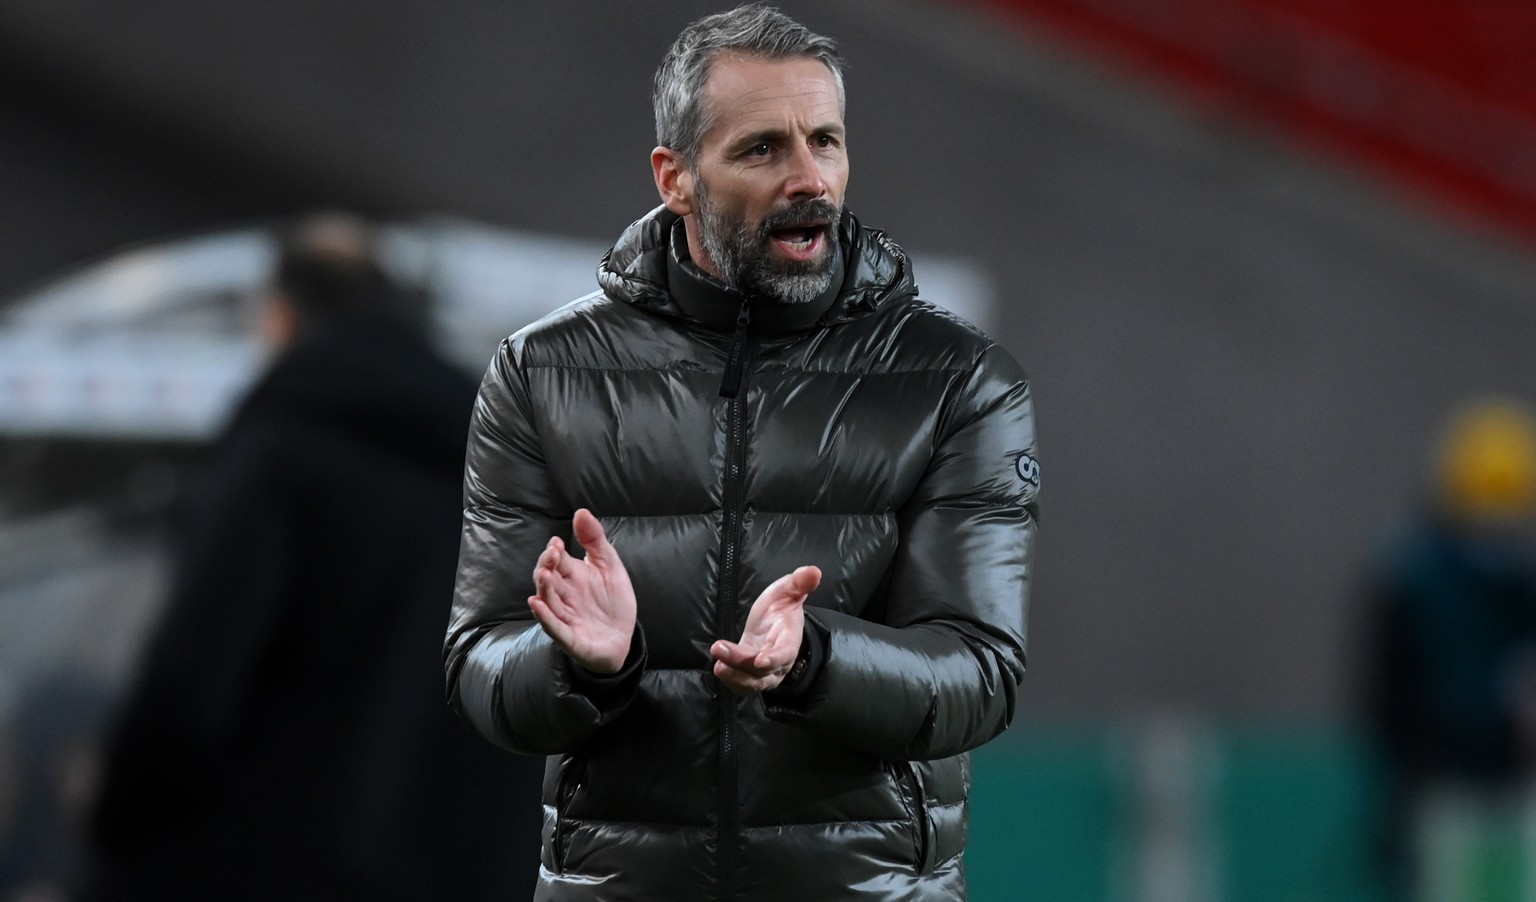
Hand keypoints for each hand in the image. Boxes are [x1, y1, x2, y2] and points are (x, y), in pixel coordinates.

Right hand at [528, 509, 635, 673]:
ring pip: (548, 601)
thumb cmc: (612, 600)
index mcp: (572, 576)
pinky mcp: (570, 638)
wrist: (623, 637)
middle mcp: (564, 595)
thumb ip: (595, 540)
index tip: (556, 544)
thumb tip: (580, 511)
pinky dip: (545, 617)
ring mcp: (565, 617)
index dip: (554, 552)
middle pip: (547, 579)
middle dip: (546, 566)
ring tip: (544, 575)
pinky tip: (537, 604)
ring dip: (544, 588)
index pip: (556, 561)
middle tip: (551, 555)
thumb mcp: (609, 565)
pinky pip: (554, 627)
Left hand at [711, 565, 821, 694]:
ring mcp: (765, 674)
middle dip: (741, 662)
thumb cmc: (780, 609)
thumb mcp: (787, 592)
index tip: (760, 660)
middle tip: (719, 648)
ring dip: (733, 674)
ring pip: (751, 682)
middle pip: (762, 670)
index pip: (785, 653)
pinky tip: (719, 668)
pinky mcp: (751, 678)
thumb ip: (798, 583)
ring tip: (718, 663)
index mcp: (789, 641)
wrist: (773, 627)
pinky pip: (742, 686)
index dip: (774, 658)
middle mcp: (779, 663)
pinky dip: (730, 681)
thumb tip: (814, 570)